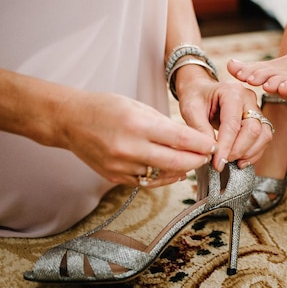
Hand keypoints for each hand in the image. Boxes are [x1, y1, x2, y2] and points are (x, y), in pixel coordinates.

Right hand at [58, 91, 214, 186]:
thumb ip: (165, 125)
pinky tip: (175, 172)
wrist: (70, 121)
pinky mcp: (115, 177)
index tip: (214, 145)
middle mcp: (130, 148)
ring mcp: (121, 166)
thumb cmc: (106, 108)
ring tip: (193, 162)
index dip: (202, 144)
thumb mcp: (139, 106)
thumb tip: (191, 140)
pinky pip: (147, 182)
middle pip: (176, 161)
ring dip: (182, 170)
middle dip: (197, 160)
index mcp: (138, 125)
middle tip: (208, 155)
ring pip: (163, 175)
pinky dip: (164, 178)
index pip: (180, 139)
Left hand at [175, 68, 272, 171]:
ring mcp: (256, 108)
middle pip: (253, 129)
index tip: (217, 163)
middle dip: (238, 150)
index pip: (232, 123)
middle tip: (222, 161)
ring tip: (231, 161)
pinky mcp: (259, 119)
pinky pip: (264, 138)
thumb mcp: (191, 109)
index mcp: (232, 92)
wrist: (202, 91)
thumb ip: (200, 129)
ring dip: (249, 153)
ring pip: (263, 135)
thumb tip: (211, 151)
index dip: (226, 146)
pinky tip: (240, 160)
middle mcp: (248, 98)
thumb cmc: (197, 96)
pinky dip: (254, 152)